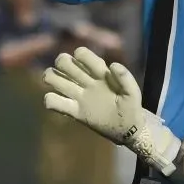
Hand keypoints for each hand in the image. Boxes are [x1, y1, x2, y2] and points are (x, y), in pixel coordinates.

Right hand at [42, 47, 179, 174]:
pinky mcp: (75, 112)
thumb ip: (126, 78)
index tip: (91, 67)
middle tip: (70, 74)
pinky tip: (56, 103)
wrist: (128, 129)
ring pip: (55, 79)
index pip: (82, 54)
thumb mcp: (133, 92)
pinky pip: (56, 103)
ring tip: (60, 85)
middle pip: (64, 62)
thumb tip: (112, 65)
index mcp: (100, 73)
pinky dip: (50, 101)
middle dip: (61, 63)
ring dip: (51, 77)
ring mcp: (79, 96)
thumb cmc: (131, 107)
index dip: (81, 55)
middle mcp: (86, 81)